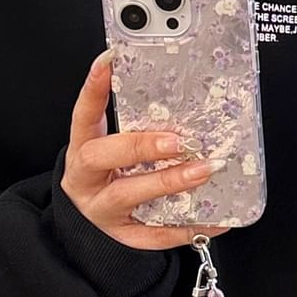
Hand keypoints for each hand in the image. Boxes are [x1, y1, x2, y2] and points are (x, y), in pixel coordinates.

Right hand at [60, 49, 231, 249]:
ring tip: (202, 170)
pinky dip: (184, 226)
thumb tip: (179, 99)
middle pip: (103, 157)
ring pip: (128, 194)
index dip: (94, 88)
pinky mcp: (122, 236)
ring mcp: (102, 209)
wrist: (89, 227)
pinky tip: (214, 218)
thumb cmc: (108, 177)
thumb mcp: (110, 149)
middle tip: (178, 140)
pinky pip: (153, 234)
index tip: (110, 60)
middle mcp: (87, 179)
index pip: (84, 114)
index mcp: (83, 149)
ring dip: (167, 181)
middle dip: (141, 146)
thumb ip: (134, 128)